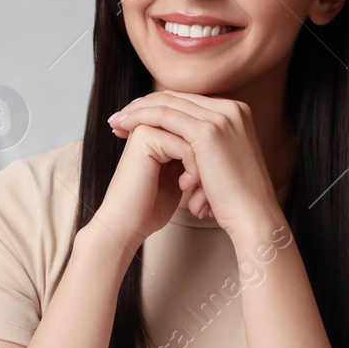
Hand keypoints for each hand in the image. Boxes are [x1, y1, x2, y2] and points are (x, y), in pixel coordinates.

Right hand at [91, 118, 198, 248]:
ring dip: (203, 168)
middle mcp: (151, 123)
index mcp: (158, 128)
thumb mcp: (180, 173)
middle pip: (200, 132)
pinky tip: (184, 187)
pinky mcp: (145, 137)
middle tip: (204, 192)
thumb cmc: (153, 205)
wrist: (127, 224)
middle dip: (208, 163)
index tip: (204, 187)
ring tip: (195, 192)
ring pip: (197, 138)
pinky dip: (194, 170)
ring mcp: (147, 127)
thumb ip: (193, 152)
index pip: (199, 132)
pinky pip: (188, 146)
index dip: (210, 158)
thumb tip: (222, 142)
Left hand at [106, 91, 282, 237]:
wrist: (253, 218)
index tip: (134, 118)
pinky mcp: (209, 131)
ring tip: (116, 123)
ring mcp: (222, 117)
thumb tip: (182, 153)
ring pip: (168, 103)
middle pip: (177, 98)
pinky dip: (142, 119)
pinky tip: (125, 127)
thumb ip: (205, 150)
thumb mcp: (223, 165)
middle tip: (119, 118)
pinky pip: (166, 116)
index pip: (188, 102)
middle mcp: (232, 109)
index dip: (159, 108)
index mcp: (236, 114)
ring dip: (137, 111)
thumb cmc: (236, 201)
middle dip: (143, 106)